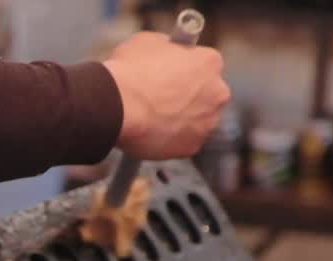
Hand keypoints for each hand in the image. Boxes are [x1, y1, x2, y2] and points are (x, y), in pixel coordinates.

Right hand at [103, 32, 230, 159]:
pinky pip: (183, 142)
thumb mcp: (147, 42)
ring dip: (181, 120)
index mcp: (210, 62)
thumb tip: (167, 53)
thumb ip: (167, 48)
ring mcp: (206, 122)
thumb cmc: (130, 71)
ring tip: (153, 119)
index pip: (205, 64)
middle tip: (161, 99)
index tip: (171, 74)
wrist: (115, 106)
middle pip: (207, 95)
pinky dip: (170, 140)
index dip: (185, 69)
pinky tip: (151, 134)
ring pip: (198, 121)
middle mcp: (217, 92)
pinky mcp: (192, 146)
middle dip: (189, 97)